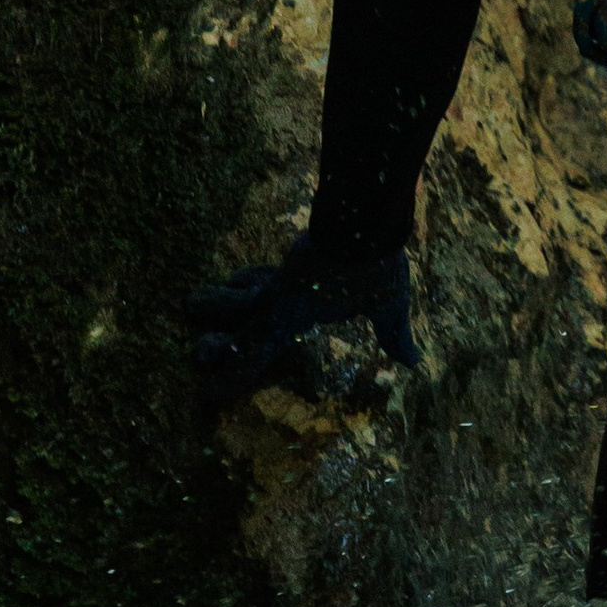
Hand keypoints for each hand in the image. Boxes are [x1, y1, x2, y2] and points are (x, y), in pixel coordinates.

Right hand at [187, 235, 418, 403]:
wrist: (365, 212)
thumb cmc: (376, 263)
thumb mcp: (388, 302)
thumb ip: (393, 332)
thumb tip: (413, 360)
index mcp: (292, 313)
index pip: (255, 352)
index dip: (233, 375)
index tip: (208, 395)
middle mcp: (280, 294)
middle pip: (238, 318)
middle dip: (216, 335)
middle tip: (194, 350)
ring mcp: (285, 272)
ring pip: (245, 291)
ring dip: (222, 300)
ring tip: (194, 303)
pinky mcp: (296, 253)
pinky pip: (266, 272)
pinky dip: (253, 278)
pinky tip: (242, 277)